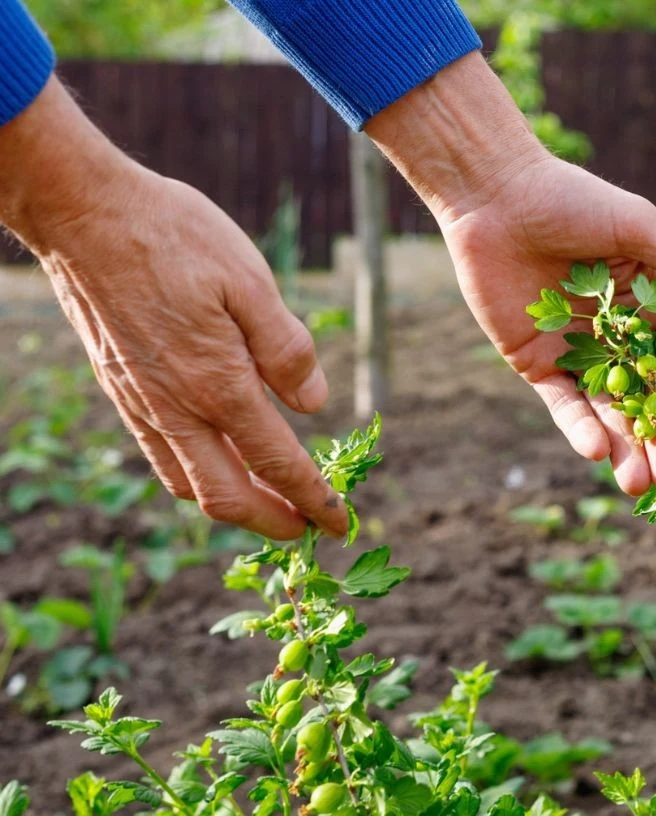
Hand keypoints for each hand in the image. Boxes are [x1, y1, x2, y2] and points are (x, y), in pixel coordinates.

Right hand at [0, 80, 347, 539]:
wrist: (83, 213)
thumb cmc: (174, 237)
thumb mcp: (251, 281)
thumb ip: (287, 350)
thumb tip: (314, 406)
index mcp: (218, 384)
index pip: (278, 464)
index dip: (313, 501)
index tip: (340, 524)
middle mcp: (176, 408)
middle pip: (229, 498)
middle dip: (274, 523)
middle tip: (309, 531)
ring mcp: (143, 405)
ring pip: (190, 485)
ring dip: (235, 506)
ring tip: (271, 506)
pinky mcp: (122, 391)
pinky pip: (163, 458)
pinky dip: (198, 479)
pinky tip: (220, 464)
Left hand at [369, 55, 655, 495]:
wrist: (495, 194)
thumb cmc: (571, 199)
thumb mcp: (637, 230)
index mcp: (652, 307)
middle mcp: (618, 337)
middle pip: (647, 402)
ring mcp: (577, 354)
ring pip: (607, 413)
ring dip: (624, 449)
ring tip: (638, 485)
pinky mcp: (536, 362)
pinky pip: (563, 404)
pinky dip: (579, 428)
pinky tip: (596, 452)